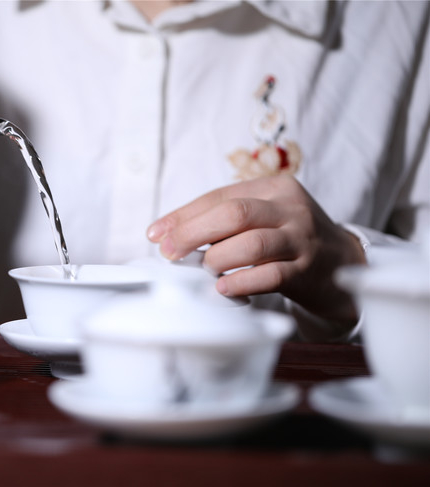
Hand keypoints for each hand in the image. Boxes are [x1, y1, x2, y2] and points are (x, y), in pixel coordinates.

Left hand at [147, 175, 365, 338]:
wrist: (344, 262)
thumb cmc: (290, 238)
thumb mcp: (263, 216)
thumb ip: (224, 219)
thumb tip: (168, 233)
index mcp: (274, 188)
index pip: (218, 196)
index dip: (183, 215)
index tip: (156, 234)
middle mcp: (290, 208)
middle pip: (233, 214)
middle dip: (192, 233)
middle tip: (170, 253)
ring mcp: (301, 238)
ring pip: (251, 243)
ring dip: (217, 259)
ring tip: (203, 269)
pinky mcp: (308, 270)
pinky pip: (269, 275)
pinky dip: (240, 283)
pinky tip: (223, 289)